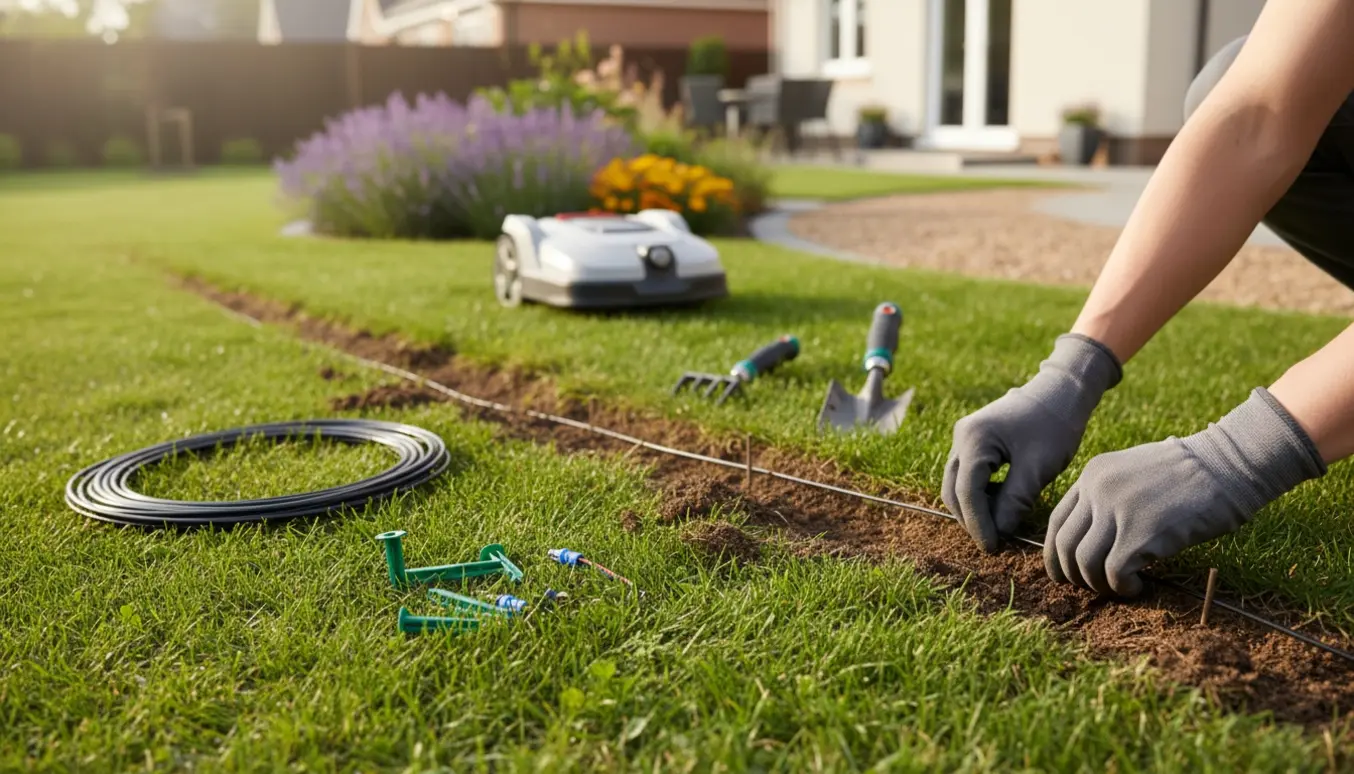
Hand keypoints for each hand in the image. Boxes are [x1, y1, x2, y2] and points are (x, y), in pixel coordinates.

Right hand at [944, 334, 1121, 551]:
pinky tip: (1001, 502)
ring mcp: (964, 436)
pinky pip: (967, 472)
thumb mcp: (1038, 468)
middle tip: (995, 541)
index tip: (993, 548)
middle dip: (971, 518)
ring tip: (1000, 524)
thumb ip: (1014, 502)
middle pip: (953, 489)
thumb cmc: (1055, 425)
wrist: (1062, 391)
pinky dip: (979, 492)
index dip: (978, 524)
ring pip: (957, 482)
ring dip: (974, 506)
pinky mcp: (972, 438)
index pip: (967, 492)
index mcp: (975, 440)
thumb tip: (999, 532)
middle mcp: (961, 436)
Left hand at [1045, 388, 1326, 596]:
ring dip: (1098, 584)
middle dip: (1071, 575)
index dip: (1055, 554)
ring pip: (1085, 563)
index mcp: (1093, 475)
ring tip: (1119, 587)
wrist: (1229, 464)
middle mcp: (1097, 490)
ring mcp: (1118, 510)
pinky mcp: (1142, 532)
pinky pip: (1114, 573)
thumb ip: (1108, 496)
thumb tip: (1093, 539)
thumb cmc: (1190, 473)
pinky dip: (1122, 587)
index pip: (1057, 522)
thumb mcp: (1135, 471)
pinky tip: (1138, 586)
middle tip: (1090, 588)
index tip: (1066, 573)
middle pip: (1064, 545)